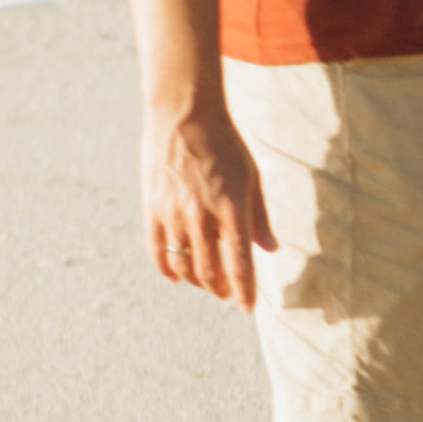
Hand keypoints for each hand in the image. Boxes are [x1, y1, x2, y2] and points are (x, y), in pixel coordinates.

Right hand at [144, 106, 274, 307]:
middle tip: (227, 294)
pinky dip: (166, 270)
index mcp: (232, 208)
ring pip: (183, 267)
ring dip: (196, 282)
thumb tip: (270, 250)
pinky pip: (156, 251)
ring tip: (206, 283)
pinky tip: (176, 277)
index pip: (239, 264)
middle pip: (210, 272)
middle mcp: (202, 216)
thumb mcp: (251, 177)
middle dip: (221, 289)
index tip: (247, 308)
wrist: (184, 113)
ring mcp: (173, 213)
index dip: (244, 292)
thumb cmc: (224, 143)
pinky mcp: (152, 208)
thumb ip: (259, 217)